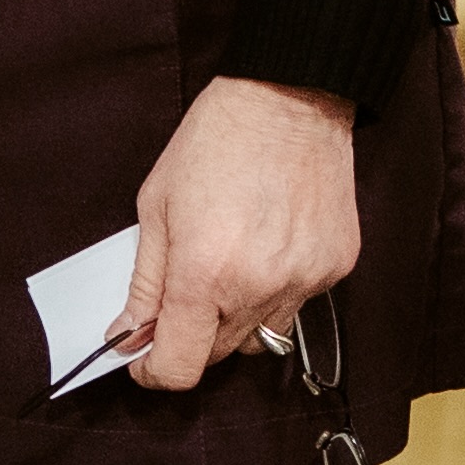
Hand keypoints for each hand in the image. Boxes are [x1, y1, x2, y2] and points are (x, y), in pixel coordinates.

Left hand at [116, 76, 358, 394]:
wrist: (292, 94)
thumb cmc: (217, 139)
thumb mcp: (157, 204)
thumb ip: (145, 281)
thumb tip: (129, 334)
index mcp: (204, 272)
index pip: (179, 367)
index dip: (153, 370)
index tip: (145, 358)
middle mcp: (258, 286)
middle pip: (217, 355)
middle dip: (192, 335)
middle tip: (185, 291)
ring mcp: (304, 279)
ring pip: (262, 336)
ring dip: (238, 317)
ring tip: (234, 261)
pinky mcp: (336, 266)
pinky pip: (299, 303)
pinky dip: (278, 288)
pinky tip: (271, 242)